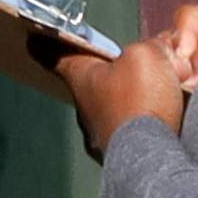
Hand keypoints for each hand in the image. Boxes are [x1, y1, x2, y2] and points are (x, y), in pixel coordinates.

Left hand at [58, 2, 197, 161]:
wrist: (151, 161)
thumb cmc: (139, 105)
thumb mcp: (146, 55)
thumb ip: (149, 47)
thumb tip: (159, 52)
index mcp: (82, 76)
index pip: (55, 54)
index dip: (47, 41)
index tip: (33, 36)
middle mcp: (84, 107)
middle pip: (91, 82)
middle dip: (110, 74)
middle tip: (135, 66)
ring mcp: (100, 136)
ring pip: (113, 110)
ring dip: (131, 102)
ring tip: (160, 98)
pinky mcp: (120, 158)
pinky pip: (132, 134)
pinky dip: (144, 127)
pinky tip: (164, 125)